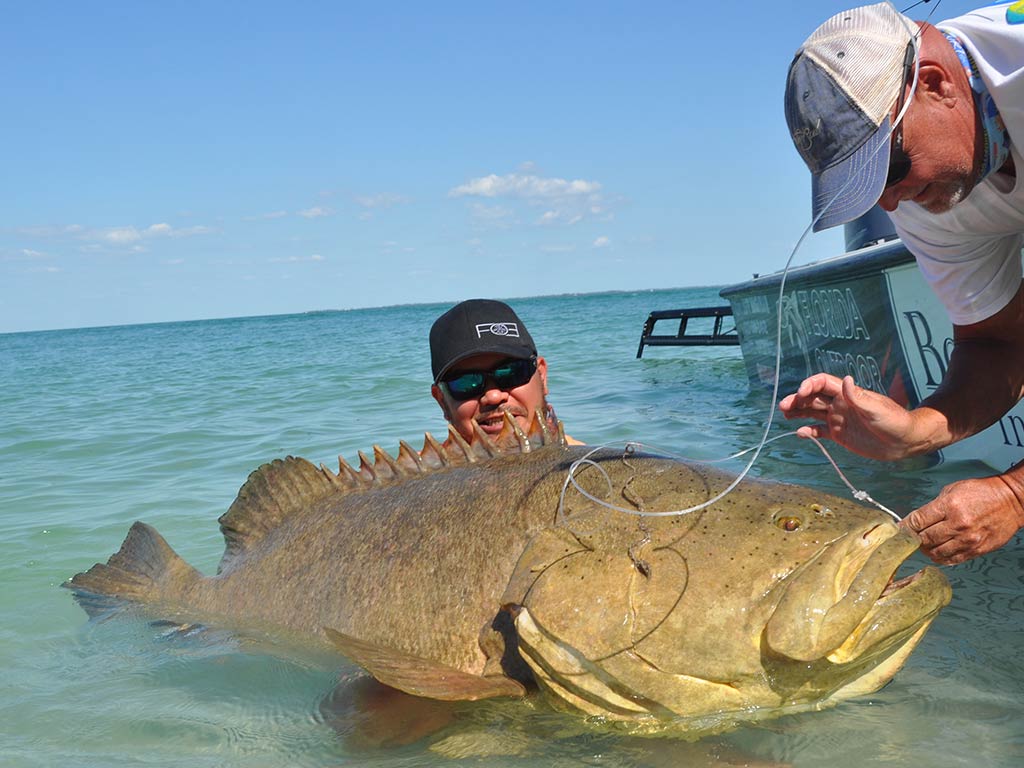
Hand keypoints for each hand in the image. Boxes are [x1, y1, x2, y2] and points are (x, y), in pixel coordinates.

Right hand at [778, 374, 918, 459]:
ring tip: (784, 413)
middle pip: (813, 397)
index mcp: (847, 394)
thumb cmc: (894, 421)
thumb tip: (847, 381)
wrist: (905, 441)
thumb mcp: (877, 409)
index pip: (823, 383)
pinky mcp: (840, 434)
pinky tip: (800, 432)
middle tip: (783, 405)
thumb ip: (859, 397)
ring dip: (798, 412)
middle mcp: (839, 404)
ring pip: (812, 412)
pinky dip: (809, 431)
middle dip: (797, 399)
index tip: (801, 393)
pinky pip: (820, 431)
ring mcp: (838, 419)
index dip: (810, 385)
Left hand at [901, 475, 1023, 564]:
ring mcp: (968, 540)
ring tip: (923, 545)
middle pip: (924, 539)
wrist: (1011, 501)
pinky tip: (937, 552)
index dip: (905, 526)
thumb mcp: (952, 490)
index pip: (918, 521)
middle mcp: (958, 525)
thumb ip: (933, 507)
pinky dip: (940, 558)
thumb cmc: (981, 492)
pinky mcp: (977, 550)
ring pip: (936, 553)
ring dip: (926, 550)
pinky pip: (952, 560)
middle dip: (913, 539)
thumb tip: (916, 521)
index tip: (898, 529)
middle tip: (909, 538)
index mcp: (949, 506)